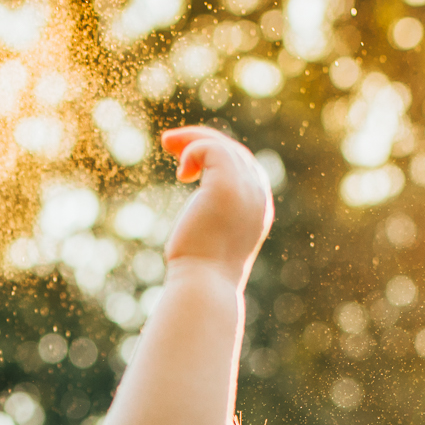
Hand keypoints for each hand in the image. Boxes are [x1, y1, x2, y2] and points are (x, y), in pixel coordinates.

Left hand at [160, 127, 272, 277]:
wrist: (204, 285)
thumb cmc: (199, 271)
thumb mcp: (209, 239)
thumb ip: (211, 220)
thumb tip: (197, 217)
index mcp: (258, 208)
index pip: (242, 166)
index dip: (214, 155)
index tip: (185, 160)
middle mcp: (258, 195)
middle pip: (233, 150)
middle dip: (200, 141)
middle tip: (168, 142)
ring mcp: (246, 189)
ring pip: (221, 145)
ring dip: (190, 139)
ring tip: (166, 143)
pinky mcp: (227, 185)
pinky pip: (210, 149)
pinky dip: (191, 151)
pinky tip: (181, 176)